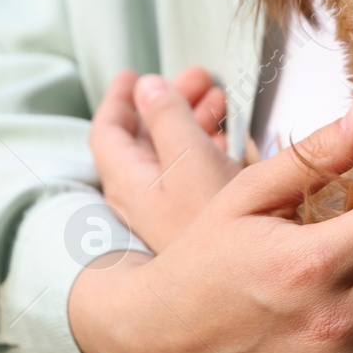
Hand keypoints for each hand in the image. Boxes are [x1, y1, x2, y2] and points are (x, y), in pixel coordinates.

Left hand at [90, 66, 235, 251]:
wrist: (244, 275)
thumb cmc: (212, 223)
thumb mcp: (189, 156)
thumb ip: (167, 116)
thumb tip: (147, 87)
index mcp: (128, 181)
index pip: (107, 131)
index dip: (119, 98)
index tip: (132, 76)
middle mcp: (141, 197)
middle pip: (143, 136)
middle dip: (169, 101)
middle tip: (195, 78)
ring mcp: (166, 210)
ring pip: (169, 151)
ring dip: (190, 119)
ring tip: (217, 97)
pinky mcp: (191, 219)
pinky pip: (189, 171)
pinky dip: (204, 145)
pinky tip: (226, 135)